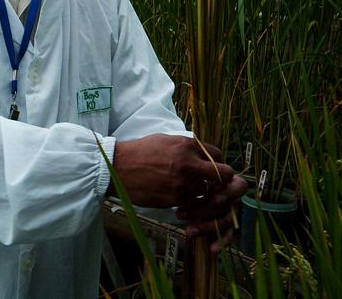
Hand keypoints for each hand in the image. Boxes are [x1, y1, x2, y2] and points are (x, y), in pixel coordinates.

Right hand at [109, 134, 233, 207]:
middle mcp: (189, 164)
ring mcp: (183, 184)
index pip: (218, 155)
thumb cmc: (140, 151)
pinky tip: (174, 194)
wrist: (118, 168)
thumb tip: (203, 153)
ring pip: (206, 191)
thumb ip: (187, 146)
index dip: (218, 163)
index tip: (214, 169)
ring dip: (199, 191)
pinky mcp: (175, 200)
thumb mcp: (166, 140)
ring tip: (185, 188)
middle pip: (223, 175)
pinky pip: (191, 202)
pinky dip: (186, 201)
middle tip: (212, 183)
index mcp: (187, 145)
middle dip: (221, 180)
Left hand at [176, 174, 247, 252]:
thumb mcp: (193, 176)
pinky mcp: (230, 228)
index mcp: (229, 181)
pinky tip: (213, 248)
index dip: (228, 191)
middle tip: (182, 213)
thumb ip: (197, 179)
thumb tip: (192, 183)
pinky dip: (221, 241)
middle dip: (205, 210)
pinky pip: (229, 235)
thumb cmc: (191, 180)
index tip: (213, 195)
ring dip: (207, 226)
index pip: (238, 186)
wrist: (187, 194)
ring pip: (226, 221)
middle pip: (228, 205)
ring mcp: (233, 213)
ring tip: (188, 231)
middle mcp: (234, 197)